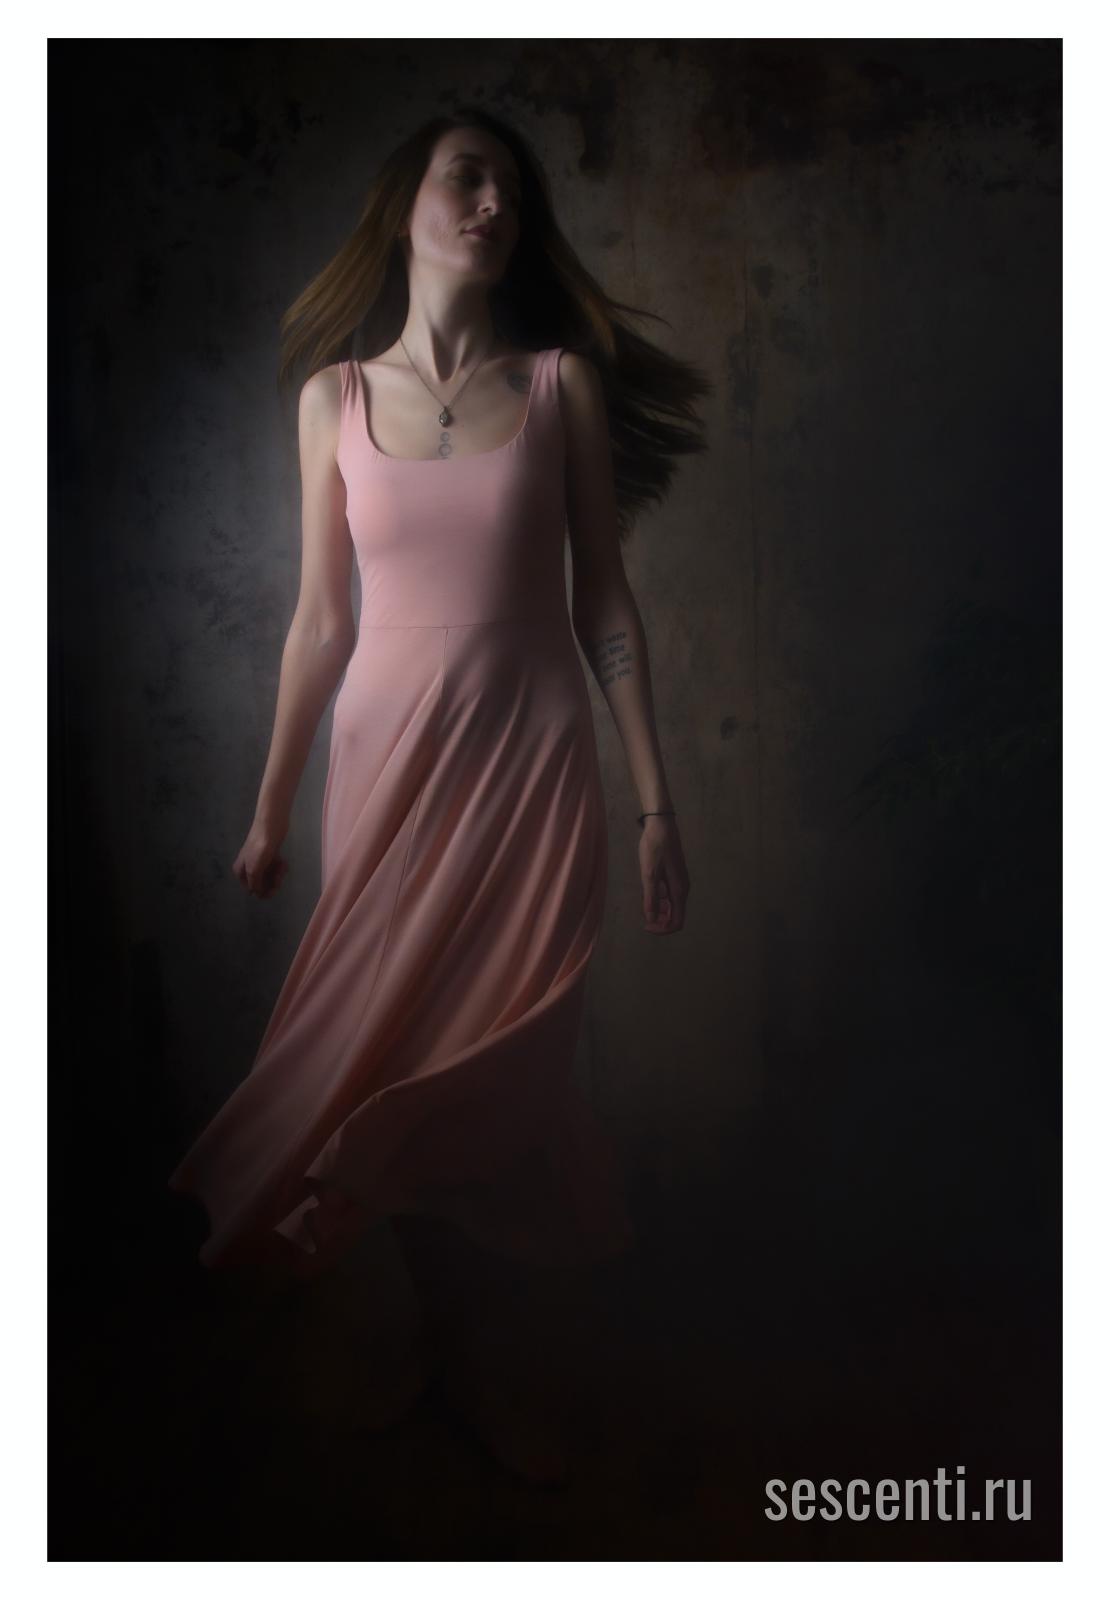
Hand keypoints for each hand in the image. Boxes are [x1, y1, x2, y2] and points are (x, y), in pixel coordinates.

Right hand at [232, 816, 289, 899]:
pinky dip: (280, 867)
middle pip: (262, 884)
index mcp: (241, 872)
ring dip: (278, 874)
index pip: (252, 890)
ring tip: (282, 866)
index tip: (272, 888)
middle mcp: (248, 868)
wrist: (271, 827)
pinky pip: (276, 868)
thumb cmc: (260, 848)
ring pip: (270, 877)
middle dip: (272, 882)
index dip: (263, 891)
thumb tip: (256, 894)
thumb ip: (255, 884)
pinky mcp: (270, 856)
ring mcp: (260, 862)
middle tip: (279, 877)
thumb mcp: (254, 870)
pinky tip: (283, 861)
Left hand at [638, 814, 688, 933]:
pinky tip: (647, 888)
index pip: (677, 922)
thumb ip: (650, 898)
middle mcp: (682, 889)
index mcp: (679, 890)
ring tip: (643, 899)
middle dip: (660, 921)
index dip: (662, 929)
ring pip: (671, 905)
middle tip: (642, 917)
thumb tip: (651, 919)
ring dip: (658, 909)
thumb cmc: (655, 847)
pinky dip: (658, 898)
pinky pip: (668, 894)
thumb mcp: (649, 873)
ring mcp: (679, 882)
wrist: (661, 825)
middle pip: (675, 916)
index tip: (646, 926)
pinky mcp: (674, 875)